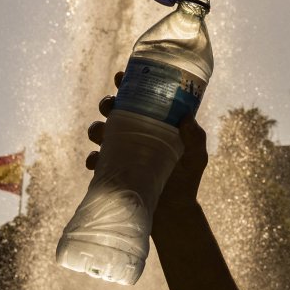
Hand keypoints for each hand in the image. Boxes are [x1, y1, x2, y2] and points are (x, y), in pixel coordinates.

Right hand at [86, 71, 209, 219]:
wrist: (173, 214)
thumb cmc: (186, 181)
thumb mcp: (196, 156)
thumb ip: (195, 137)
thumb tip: (187, 117)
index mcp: (153, 125)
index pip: (139, 98)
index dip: (128, 85)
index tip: (121, 75)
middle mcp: (135, 135)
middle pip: (114, 111)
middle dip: (107, 103)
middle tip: (110, 103)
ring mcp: (121, 152)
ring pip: (100, 132)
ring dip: (96, 128)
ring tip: (101, 132)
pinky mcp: (112, 172)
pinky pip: (95, 162)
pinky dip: (93, 159)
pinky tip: (97, 160)